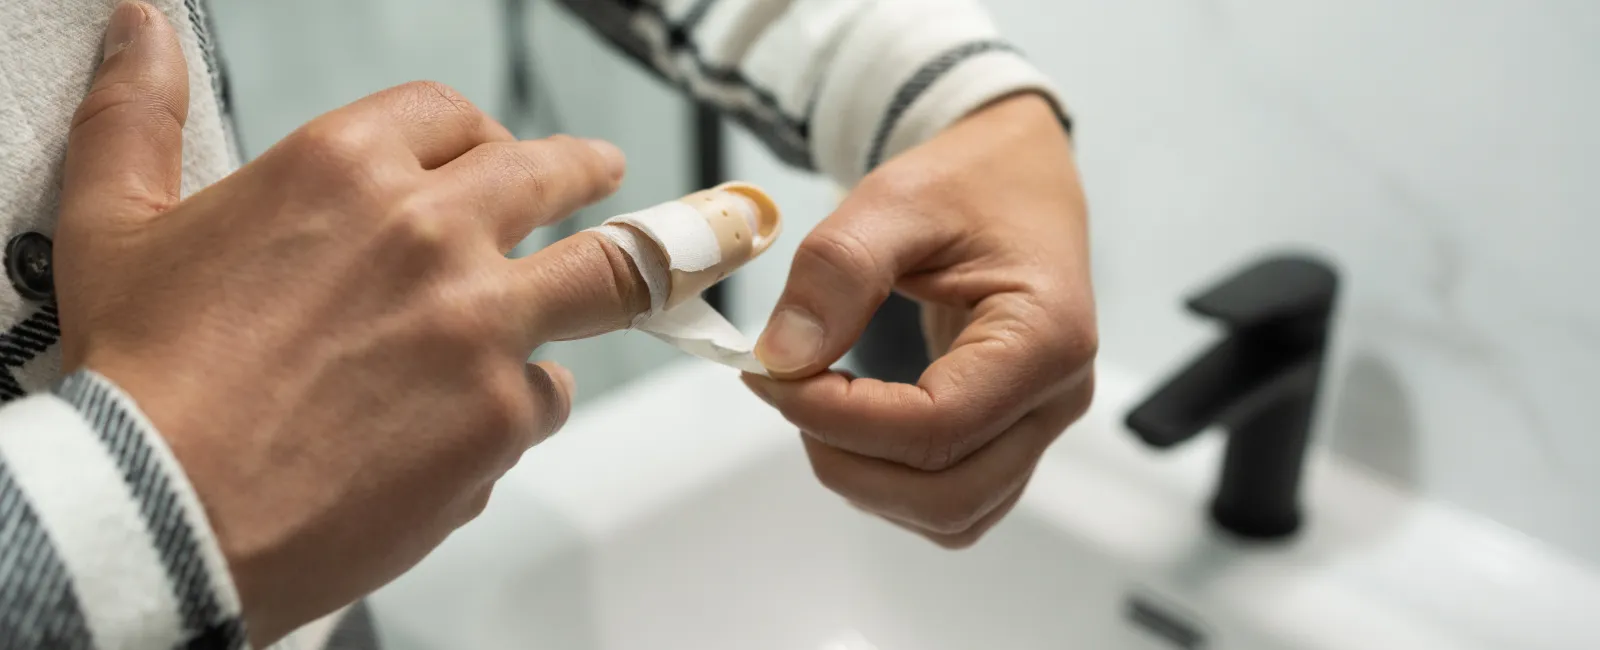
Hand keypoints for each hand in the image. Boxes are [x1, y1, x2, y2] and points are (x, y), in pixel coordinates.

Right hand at [58, 4, 647, 643]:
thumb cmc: (140, 379)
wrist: (164, 512)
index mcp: (344, 167)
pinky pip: (546, 395)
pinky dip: (522, 403)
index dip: (473, 133)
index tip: (487, 148)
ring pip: (598, 275)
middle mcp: (430, 232)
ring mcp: (482, 324)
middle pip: (547, 175)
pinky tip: (481, 420)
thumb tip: (141, 29)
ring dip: (623, 265)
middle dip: (582, 169)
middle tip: (600, 171)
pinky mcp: (503, 413)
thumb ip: (136, 116)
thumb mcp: (117, 224)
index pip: (449, 116)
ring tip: (644, 267)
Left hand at [742, 94, 1096, 547]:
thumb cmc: (971, 180)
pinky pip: (954, 500)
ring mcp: (1039, 423)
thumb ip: (839, 271)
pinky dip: (891, 483)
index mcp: (1046, 336)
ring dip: (866, 481)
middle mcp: (1056, 396)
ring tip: (815, 405)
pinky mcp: (1012, 434)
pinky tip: (851, 423)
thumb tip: (783, 356)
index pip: (935, 425)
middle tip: (785, 392)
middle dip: (847, 462)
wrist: (1016, 174)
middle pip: (948, 495)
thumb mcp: (897, 198)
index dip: (837, 416)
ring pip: (952, 514)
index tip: (769, 373)